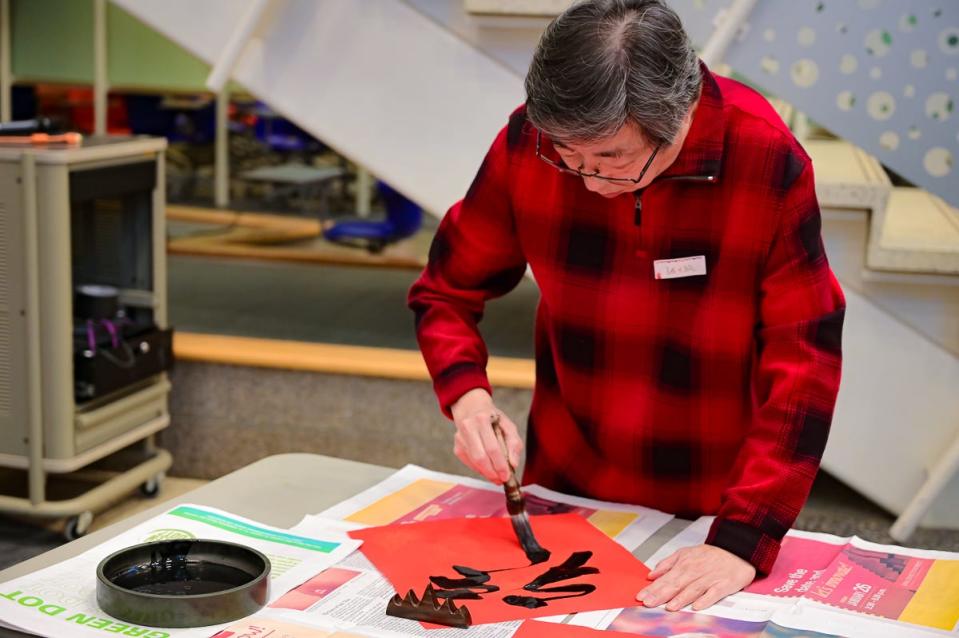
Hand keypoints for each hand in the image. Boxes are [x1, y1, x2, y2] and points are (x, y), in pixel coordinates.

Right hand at [450, 388, 523, 483]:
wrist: (472, 409)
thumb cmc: (493, 418)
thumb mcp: (508, 425)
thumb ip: (514, 444)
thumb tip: (513, 464)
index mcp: (482, 419)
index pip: (492, 447)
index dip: (500, 464)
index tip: (507, 475)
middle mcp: (468, 427)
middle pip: (480, 457)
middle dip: (492, 472)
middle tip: (501, 479)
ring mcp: (460, 438)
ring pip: (474, 462)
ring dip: (487, 473)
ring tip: (497, 476)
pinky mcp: (457, 447)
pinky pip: (470, 463)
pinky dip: (480, 469)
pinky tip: (488, 468)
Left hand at [637, 544, 755, 611]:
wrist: (737, 550)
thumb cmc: (710, 555)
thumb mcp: (685, 553)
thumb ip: (667, 564)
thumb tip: (651, 574)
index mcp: (684, 564)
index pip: (665, 578)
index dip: (652, 588)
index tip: (641, 596)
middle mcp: (695, 571)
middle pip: (676, 585)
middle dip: (661, 595)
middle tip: (648, 603)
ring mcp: (709, 579)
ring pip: (693, 590)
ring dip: (680, 599)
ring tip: (669, 607)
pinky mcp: (723, 585)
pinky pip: (713, 594)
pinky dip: (705, 600)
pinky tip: (697, 607)